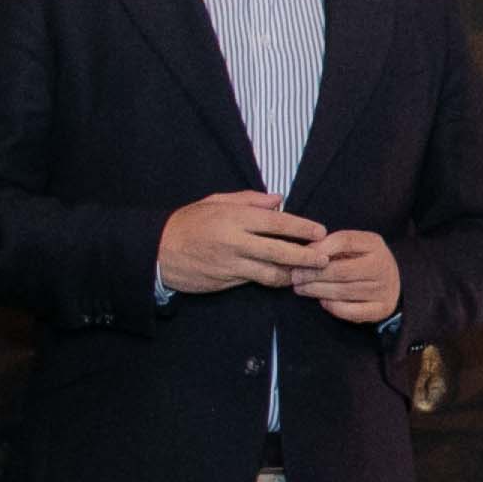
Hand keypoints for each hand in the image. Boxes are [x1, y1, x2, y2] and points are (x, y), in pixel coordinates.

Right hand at [160, 189, 325, 294]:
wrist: (159, 251)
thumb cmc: (189, 223)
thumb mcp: (216, 202)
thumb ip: (249, 200)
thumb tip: (278, 200)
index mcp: (234, 217)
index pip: (276, 222)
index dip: (301, 228)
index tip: (320, 232)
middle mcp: (235, 241)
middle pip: (279, 250)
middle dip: (305, 256)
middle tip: (324, 259)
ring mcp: (231, 264)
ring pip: (271, 272)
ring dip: (292, 274)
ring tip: (309, 272)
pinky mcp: (227, 281)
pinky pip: (256, 281)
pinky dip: (273, 280)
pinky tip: (285, 279)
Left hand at [288, 227, 401, 323]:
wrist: (393, 282)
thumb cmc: (364, 261)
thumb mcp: (354, 245)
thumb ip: (333, 245)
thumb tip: (305, 251)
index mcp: (374, 245)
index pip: (344, 241)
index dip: (320, 248)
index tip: (302, 255)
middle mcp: (381, 267)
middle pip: (341, 270)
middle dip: (313, 274)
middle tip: (295, 277)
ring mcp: (382, 289)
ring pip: (343, 292)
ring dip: (317, 291)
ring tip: (300, 288)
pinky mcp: (380, 309)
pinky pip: (351, 311)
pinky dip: (333, 307)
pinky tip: (322, 301)